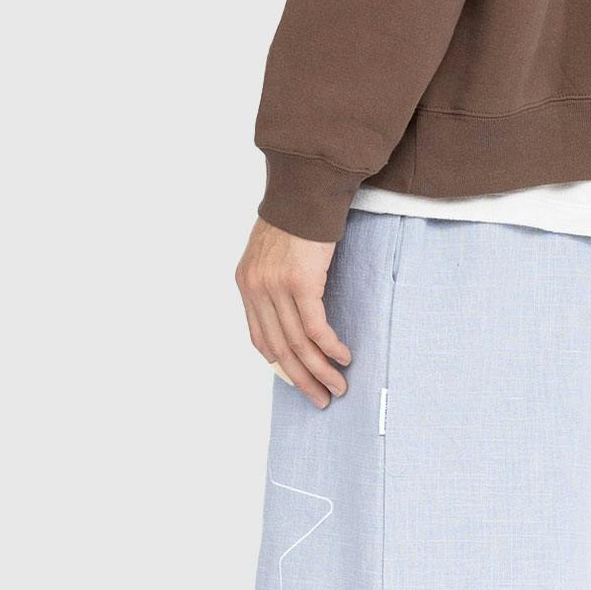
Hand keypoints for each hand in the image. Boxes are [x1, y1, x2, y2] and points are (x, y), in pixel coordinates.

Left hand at [234, 220, 350, 407]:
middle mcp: (256, 289)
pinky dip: (330, 347)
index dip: (280, 364)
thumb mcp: (271, 252)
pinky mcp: (301, 284)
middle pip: (278, 348)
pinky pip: (315, 328)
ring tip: (338, 386)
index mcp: (247, 284)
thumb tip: (290, 309)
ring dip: (320, 370)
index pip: (259, 338)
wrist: (306, 191)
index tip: (298, 380)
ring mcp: (276, 288)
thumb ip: (274, 282)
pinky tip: (343, 357)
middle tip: (321, 398)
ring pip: (298, 343)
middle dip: (300, 379)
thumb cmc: (296, 218)